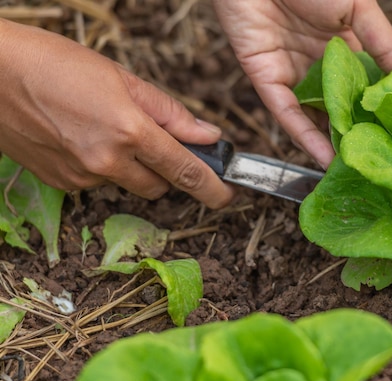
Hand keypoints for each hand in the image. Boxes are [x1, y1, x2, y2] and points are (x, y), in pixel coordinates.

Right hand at [0, 18, 233, 208]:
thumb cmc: (56, 64)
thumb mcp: (122, 79)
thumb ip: (170, 113)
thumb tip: (207, 136)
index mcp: (130, 131)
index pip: (185, 171)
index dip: (212, 188)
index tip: (225, 196)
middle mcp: (107, 161)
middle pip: (159, 186)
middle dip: (166, 171)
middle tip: (155, 143)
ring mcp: (81, 176)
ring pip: (127, 184)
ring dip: (130, 167)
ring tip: (104, 128)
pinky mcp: (61, 183)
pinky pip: (97, 183)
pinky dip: (101, 167)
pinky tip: (82, 138)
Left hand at [213, 0, 391, 168]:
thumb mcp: (360, 10)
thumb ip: (388, 47)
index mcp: (344, 46)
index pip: (367, 86)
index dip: (382, 111)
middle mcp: (319, 64)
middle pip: (340, 107)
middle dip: (358, 134)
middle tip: (379, 164)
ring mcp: (293, 73)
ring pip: (314, 116)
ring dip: (332, 142)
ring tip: (355, 170)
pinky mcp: (265, 79)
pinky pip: (287, 113)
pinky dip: (304, 136)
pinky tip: (326, 158)